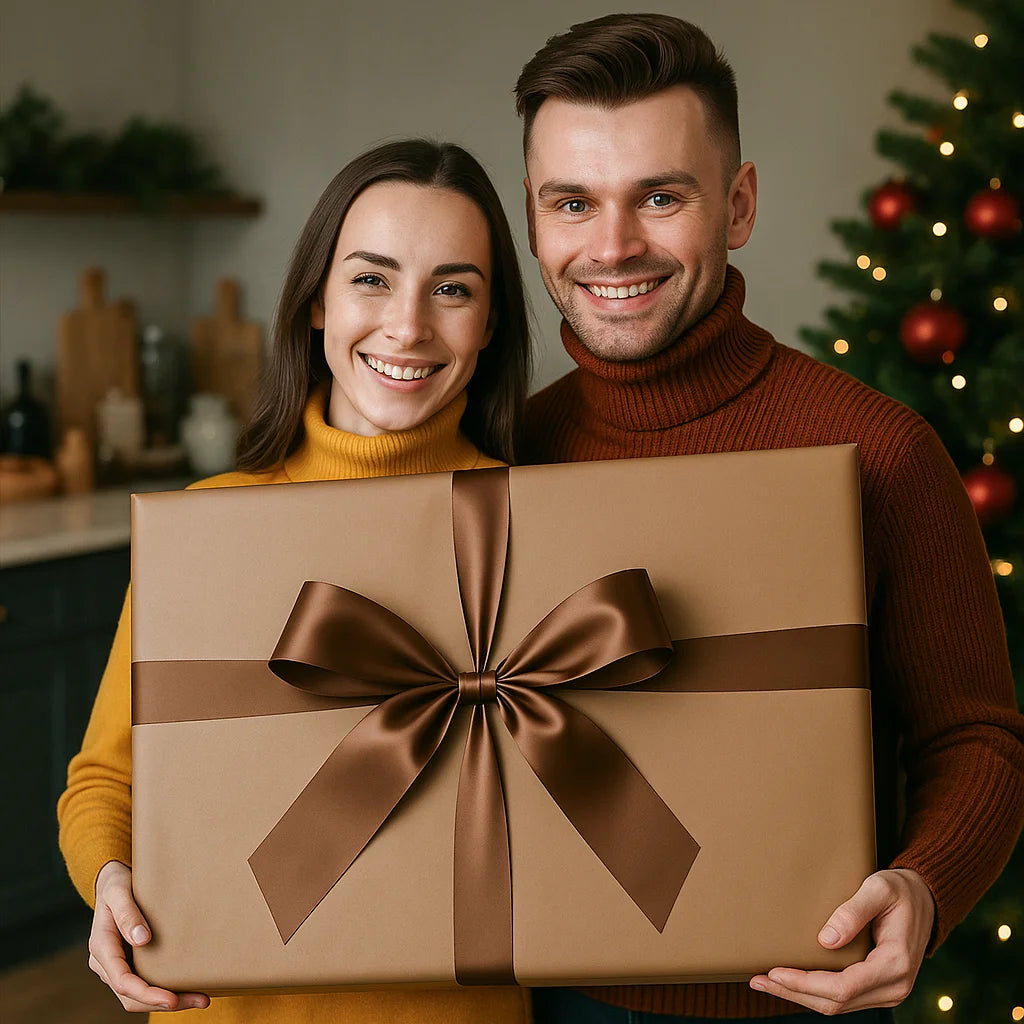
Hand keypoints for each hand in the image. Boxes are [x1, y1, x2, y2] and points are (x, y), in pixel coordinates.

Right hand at [89, 860, 210, 1012]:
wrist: (111, 882)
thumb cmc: (117, 884)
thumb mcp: (119, 891)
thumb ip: (127, 913)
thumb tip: (142, 940)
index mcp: (101, 947)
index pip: (122, 981)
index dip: (147, 994)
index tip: (172, 999)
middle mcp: (106, 963)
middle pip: (132, 996)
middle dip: (164, 1002)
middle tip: (201, 1000)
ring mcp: (116, 965)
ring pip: (137, 996)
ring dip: (167, 1001)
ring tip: (201, 998)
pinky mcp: (129, 963)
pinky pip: (143, 984)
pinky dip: (163, 990)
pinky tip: (187, 986)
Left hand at [749, 867, 934, 1014]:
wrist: (924, 899)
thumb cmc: (899, 890)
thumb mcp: (879, 889)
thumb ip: (854, 911)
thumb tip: (825, 940)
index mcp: (895, 963)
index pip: (843, 986)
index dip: (805, 983)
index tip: (774, 972)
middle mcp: (894, 986)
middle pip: (836, 1002)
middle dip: (794, 993)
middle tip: (757, 980)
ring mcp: (888, 991)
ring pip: (838, 1005)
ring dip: (800, 996)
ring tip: (765, 982)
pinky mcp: (879, 988)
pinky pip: (844, 997)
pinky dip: (815, 993)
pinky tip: (791, 982)